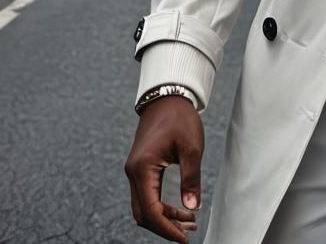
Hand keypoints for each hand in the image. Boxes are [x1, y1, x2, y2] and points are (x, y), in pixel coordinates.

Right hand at [125, 96, 204, 240]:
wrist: (167, 96)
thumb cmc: (179, 118)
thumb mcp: (191, 148)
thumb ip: (191, 179)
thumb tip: (192, 208)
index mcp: (142, 168)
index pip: (151, 210)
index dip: (167, 229)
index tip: (184, 239)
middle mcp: (133, 172)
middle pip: (144, 214)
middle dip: (165, 227)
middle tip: (189, 232)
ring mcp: (135, 170)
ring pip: (144, 206)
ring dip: (164, 218)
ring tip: (189, 222)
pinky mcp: (140, 168)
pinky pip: (147, 195)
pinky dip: (161, 206)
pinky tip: (180, 208)